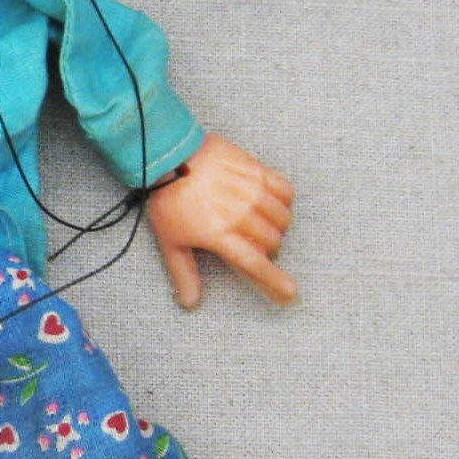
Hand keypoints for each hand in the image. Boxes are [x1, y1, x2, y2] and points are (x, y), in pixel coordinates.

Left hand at [145, 134, 296, 309]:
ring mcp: (252, 191)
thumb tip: (190, 303)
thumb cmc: (168, 199)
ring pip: (282, 220)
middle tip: (253, 246)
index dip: (275, 282)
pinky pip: (285, 190)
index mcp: (220, 234)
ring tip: (260, 226)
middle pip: (272, 243)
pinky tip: (272, 203)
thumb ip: (184, 273)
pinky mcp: (258, 171)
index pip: (256, 264)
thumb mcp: (171, 240)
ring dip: (277, 229)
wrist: (171, 154)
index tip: (290, 294)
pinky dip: (284, 201)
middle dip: (267, 252)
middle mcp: (241, 214)